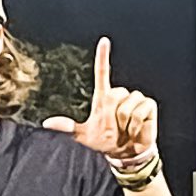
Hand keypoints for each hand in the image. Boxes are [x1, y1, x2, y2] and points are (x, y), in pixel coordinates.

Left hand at [43, 38, 156, 164]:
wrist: (125, 154)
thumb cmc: (105, 142)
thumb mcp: (84, 136)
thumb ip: (68, 128)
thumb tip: (47, 124)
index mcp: (103, 98)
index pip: (102, 74)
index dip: (103, 57)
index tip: (104, 41)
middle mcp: (119, 95)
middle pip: (115, 94)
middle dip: (114, 115)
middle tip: (115, 128)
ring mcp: (135, 99)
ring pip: (128, 104)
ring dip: (125, 122)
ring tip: (126, 130)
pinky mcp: (148, 105)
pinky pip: (140, 111)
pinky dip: (136, 124)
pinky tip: (136, 130)